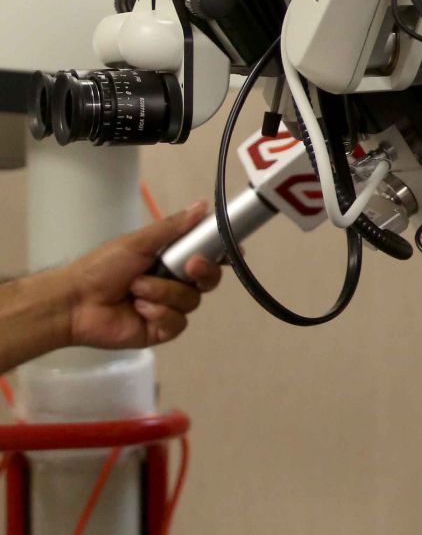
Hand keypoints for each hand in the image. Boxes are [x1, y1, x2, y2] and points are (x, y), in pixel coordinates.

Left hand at [67, 203, 222, 349]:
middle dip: (203, 272)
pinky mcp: (162, 330)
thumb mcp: (138, 242)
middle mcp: (174, 283)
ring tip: (136, 290)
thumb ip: (173, 227)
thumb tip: (203, 205)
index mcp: (171, 260)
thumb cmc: (102, 268)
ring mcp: (169, 307)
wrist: (74, 302)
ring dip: (164, 293)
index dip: (224, 254)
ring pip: (191, 301)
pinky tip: (139, 310)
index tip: (234, 251)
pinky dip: (159, 313)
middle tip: (188, 266)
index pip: (208, 256)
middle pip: (209, 280)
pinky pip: (178, 323)